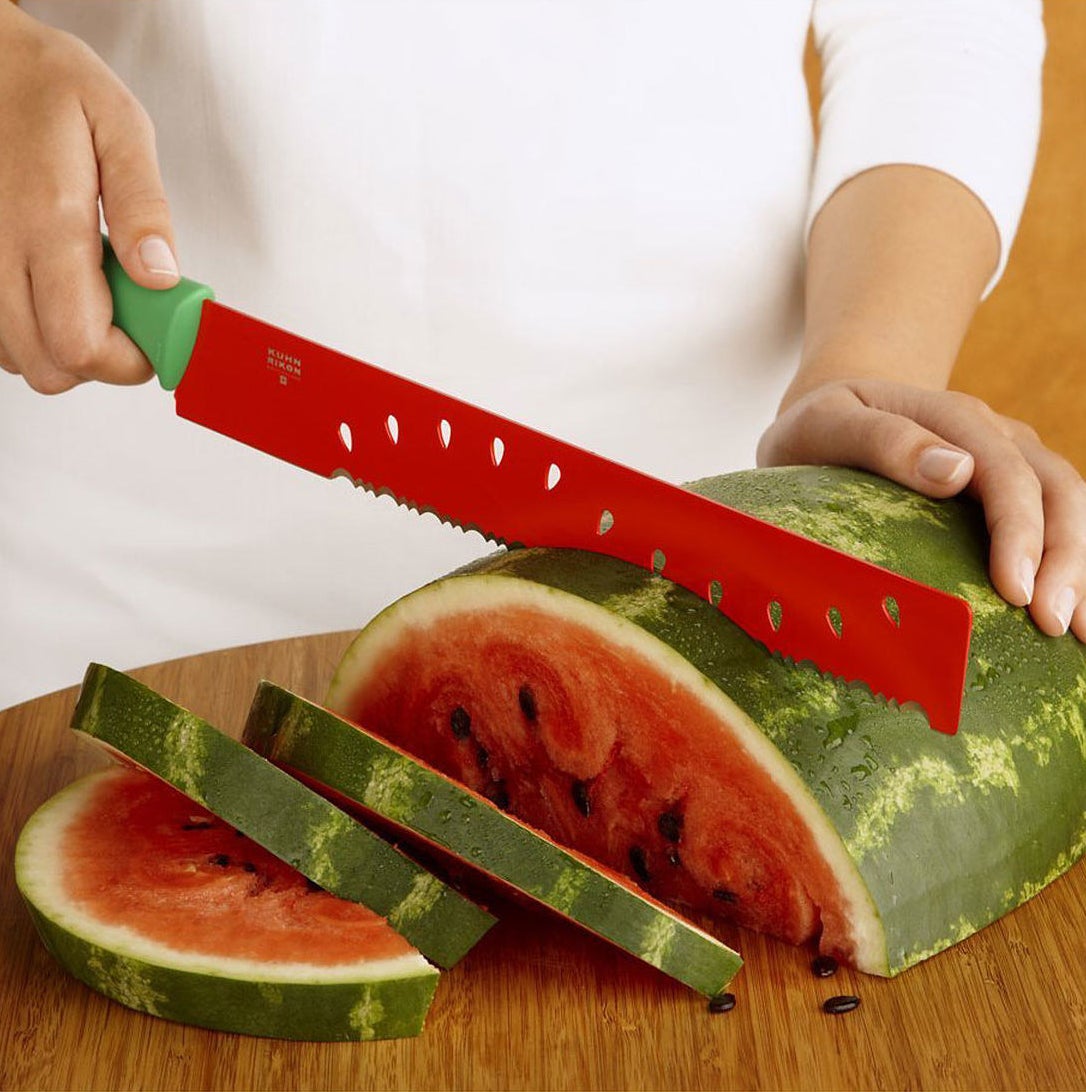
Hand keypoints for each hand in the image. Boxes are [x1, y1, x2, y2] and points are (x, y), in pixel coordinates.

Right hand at [0, 3, 177, 393]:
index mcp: (47, 222)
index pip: (82, 346)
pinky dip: (31, 326)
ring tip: (87, 285)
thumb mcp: (118, 125)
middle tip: (128, 312)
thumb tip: (161, 276)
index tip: (157, 337)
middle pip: (50, 367)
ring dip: (64, 342)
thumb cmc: (45, 83)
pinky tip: (53, 283)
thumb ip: (144, 205)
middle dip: (101, 359)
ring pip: (20, 355)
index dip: (129, 361)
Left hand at [756, 378, 1085, 639]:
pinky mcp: (1007, 488)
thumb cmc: (818, 428)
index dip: (1019, 531)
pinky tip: (1072, 613)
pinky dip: (1070, 563)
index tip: (1015, 592)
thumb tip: (957, 470)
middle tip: (1052, 625)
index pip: (1005, 471)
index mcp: (953, 416)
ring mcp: (1008, 459)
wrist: (831, 415)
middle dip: (1065, 559)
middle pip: (1056, 490)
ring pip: (1069, 506)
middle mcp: (994, 434)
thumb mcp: (827, 423)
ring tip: (1077, 634)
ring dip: (1080, 567)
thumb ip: (882, 440)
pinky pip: (1055, 520)